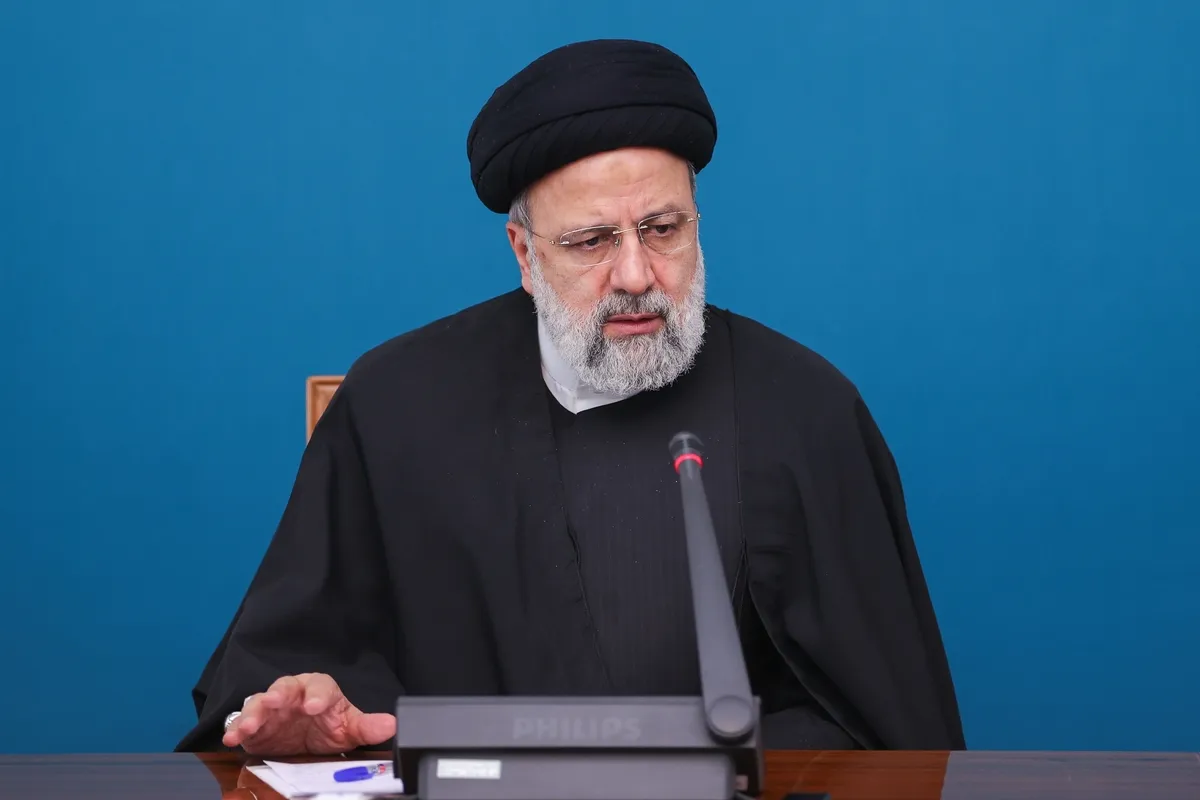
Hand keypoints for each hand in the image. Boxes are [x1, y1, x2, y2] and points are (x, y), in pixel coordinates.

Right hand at [223, 673, 396, 754]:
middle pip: (284, 687)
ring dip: (252, 713)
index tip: (316, 706)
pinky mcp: (255, 726)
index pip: (319, 685)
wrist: (305, 738)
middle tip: (275, 701)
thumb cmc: (328, 724)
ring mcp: (271, 709)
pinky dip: (235, 730)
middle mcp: (293, 694)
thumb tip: (392, 725)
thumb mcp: (349, 727)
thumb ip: (367, 726)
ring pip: (259, 704)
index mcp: (319, 690)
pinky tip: (231, 739)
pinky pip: (242, 724)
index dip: (317, 694)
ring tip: (247, 726)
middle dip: (279, 694)